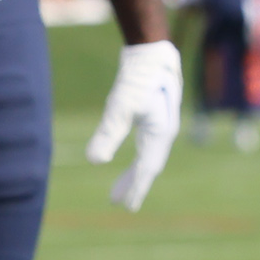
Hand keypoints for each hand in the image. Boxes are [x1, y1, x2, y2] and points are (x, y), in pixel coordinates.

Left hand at [86, 39, 183, 210]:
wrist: (153, 53)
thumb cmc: (137, 79)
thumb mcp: (119, 107)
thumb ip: (108, 134)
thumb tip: (94, 161)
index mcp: (160, 134)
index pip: (146, 169)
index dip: (134, 188)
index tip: (124, 206)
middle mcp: (164, 132)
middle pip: (149, 166)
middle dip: (134, 185)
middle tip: (119, 203)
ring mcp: (162, 124)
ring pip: (149, 156)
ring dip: (135, 173)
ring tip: (119, 188)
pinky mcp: (156, 116)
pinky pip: (148, 146)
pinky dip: (138, 158)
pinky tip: (131, 159)